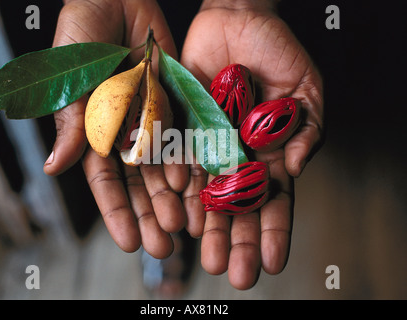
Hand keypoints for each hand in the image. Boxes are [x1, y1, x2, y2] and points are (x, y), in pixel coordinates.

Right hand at [43, 0, 188, 258]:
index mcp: (96, 133)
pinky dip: (191, 161)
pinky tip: (198, 187)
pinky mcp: (176, 104)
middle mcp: (126, 132)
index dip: (117, 213)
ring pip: (165, 167)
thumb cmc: (83, 36)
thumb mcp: (71, 80)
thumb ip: (71, 124)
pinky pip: (184, 137)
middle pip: (140, 183)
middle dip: (150, 213)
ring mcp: (152, 120)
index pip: (106, 183)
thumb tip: (54, 168)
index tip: (130, 243)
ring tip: (184, 225)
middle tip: (165, 245)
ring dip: (174, 197)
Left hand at [180, 0, 322, 288]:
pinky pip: (182, 163)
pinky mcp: (183, 128)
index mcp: (269, 153)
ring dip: (208, 226)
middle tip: (235, 273)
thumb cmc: (278, 52)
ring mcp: (210, 145)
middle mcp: (238, 156)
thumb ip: (306, 131)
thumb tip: (296, 169)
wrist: (237, 20)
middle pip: (239, 208)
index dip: (275, 232)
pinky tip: (183, 215)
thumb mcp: (307, 89)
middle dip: (238, 241)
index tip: (272, 263)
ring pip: (207, 195)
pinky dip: (182, 189)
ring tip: (206, 255)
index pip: (275, 201)